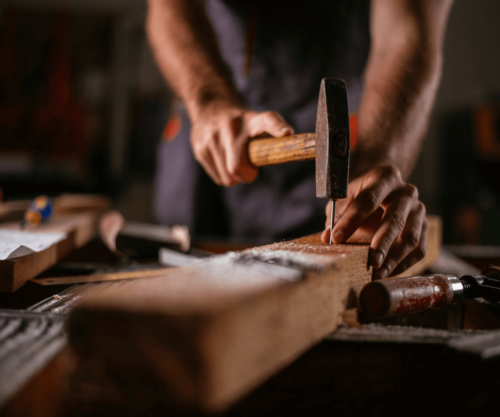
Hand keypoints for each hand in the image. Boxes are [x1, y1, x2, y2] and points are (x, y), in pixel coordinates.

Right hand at [190, 103, 293, 185]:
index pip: (268, 121)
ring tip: (234, 161)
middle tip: (248, 167)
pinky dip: (223, 175)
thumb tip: (288, 134)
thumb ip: (276, 128)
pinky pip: (218, 178)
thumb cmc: (243, 122)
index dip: (278, 128)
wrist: (212, 107)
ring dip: (234, 177)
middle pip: (237, 169)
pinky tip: (223, 160)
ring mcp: (211, 138)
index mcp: (253, 120)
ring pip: (227, 178)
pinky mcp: (200, 149)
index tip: (287, 133)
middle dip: (246, 174)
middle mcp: (230, 127)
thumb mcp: (261, 121)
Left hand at [321, 165, 426, 279]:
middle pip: (395, 219)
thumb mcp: (345, 199)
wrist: (382, 190)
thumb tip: (327, 238)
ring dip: (394, 258)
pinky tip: (387, 272)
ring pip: (411, 237)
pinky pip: (419, 249)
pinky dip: (403, 264)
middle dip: (382, 242)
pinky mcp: (424, 226)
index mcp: (384, 177)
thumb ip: (336, 216)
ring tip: (378, 272)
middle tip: (371, 261)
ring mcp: (418, 209)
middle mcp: (406, 191)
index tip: (336, 238)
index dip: (351, 220)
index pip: (368, 199)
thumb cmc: (360, 196)